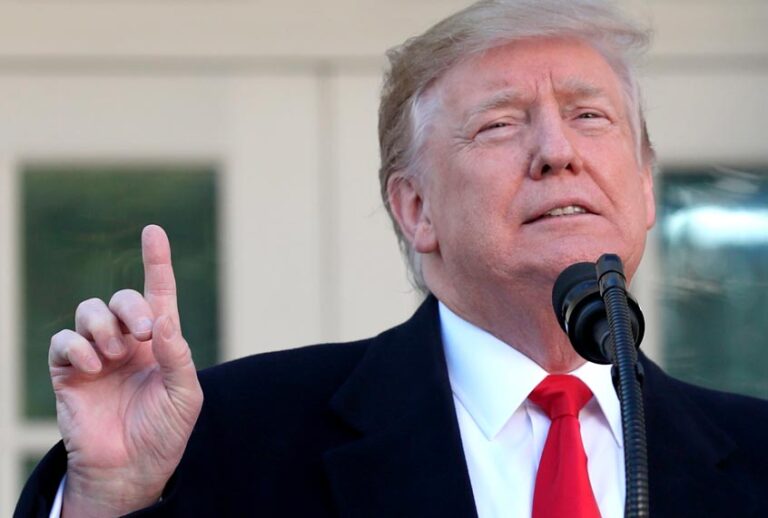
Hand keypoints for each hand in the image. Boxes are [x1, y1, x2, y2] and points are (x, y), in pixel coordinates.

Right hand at [49, 225, 203, 516]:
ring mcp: (97, 355)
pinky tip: (94, 368)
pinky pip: (63, 342)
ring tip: (115, 354)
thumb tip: (162, 319)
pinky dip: (78, 348)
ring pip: (89, 312)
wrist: (131, 469)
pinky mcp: (69, 372)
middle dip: (130, 306)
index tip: (153, 231)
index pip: (158, 294)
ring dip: (103, 326)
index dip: (156, 262)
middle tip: (141, 333)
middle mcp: (128, 342)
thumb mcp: (185, 395)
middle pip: (121, 298)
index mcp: (159, 342)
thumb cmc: (164, 432)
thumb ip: (177, 355)